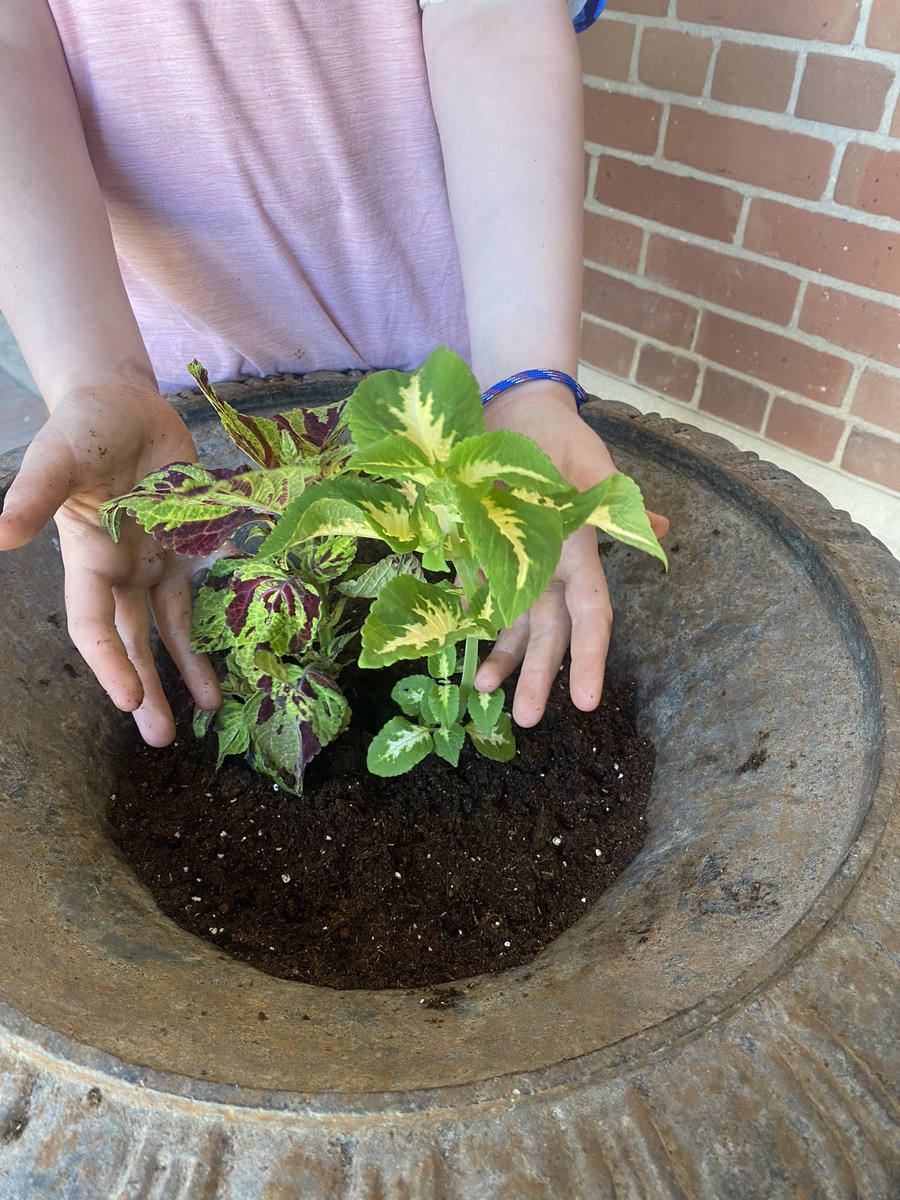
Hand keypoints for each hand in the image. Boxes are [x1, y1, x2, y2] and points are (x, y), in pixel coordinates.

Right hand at [0, 383, 220, 744]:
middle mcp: (120, 572)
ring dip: (182, 671)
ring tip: (200, 714)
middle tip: (160, 737)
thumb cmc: (84, 429)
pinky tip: (226, 656)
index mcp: (86, 559)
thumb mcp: (57, 458)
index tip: (128, 699)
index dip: (107, 661)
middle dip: (145, 689)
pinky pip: (200, 598)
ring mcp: (154, 564)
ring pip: (167, 630)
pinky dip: (212, 628)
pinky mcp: (188, 549)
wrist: (123, 406)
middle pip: (131, 642)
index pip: (92, 623)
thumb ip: (35, 495)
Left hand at [475, 383, 667, 725]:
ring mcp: (513, 565)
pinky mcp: (478, 554)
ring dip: (502, 659)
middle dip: (540, 677)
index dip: (593, 658)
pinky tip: (455, 650)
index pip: (592, 616)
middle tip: (527, 721)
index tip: (590, 702)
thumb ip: (616, 504)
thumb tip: (660, 531)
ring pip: (512, 625)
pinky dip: (466, 623)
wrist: (515, 412)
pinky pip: (474, 598)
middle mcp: (549, 570)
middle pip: (548, 634)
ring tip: (481, 692)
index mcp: (581, 555)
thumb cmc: (562, 439)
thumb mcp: (592, 468)